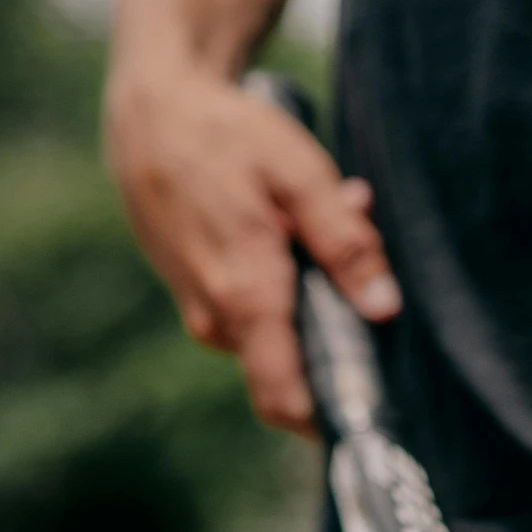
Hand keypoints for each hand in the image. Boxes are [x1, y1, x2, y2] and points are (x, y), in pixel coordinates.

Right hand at [105, 65, 400, 432]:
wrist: (148, 113)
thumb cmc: (224, 135)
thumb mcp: (299, 173)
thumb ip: (344, 242)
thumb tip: (384, 307)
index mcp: (246, 297)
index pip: (287, 401)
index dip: (332, 418)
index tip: (373, 408)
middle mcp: (218, 320)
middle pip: (296, 363)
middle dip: (338, 322)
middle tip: (360, 250)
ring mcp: (202, 311)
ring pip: (276, 332)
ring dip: (312, 294)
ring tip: (320, 220)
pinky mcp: (196, 296)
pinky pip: (252, 311)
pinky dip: (281, 282)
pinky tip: (287, 227)